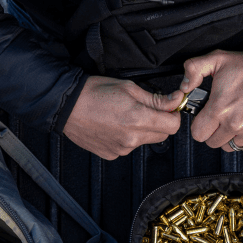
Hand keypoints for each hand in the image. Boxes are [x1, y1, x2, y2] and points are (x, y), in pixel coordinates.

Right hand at [63, 76, 182, 159]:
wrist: (66, 105)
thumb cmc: (94, 92)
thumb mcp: (129, 88)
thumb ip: (156, 99)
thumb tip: (176, 101)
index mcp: (138, 119)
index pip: (173, 125)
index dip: (173, 114)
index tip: (168, 107)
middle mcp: (131, 138)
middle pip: (162, 135)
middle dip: (160, 122)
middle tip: (145, 108)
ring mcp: (121, 149)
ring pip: (145, 141)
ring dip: (143, 130)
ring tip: (125, 116)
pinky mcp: (112, 154)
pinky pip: (129, 146)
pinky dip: (128, 137)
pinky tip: (115, 125)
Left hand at [179, 50, 242, 152]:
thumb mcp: (218, 59)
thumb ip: (194, 69)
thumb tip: (183, 86)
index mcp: (219, 108)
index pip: (198, 134)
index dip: (200, 126)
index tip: (206, 119)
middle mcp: (234, 124)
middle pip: (213, 143)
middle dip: (214, 131)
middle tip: (222, 117)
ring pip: (231, 146)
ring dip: (231, 136)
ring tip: (238, 118)